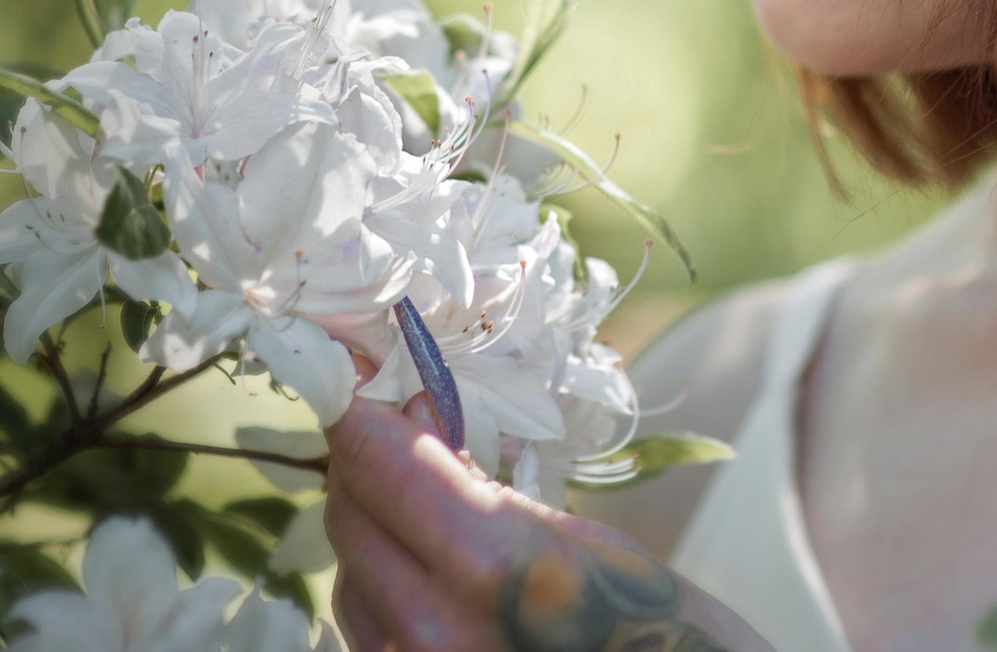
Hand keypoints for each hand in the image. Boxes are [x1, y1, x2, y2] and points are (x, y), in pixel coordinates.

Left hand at [324, 392, 769, 651]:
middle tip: (401, 422)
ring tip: (425, 498)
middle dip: (369, 458)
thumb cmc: (649, 618)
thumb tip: (409, 411)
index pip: (379, 458)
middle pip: (351, 510)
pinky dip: (380, 579)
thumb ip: (481, 480)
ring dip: (373, 520)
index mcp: (489, 563)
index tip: (359, 370)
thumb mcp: (579, 534)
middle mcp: (430, 628)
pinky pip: (361, 621)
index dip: (362, 405)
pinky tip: (426, 564)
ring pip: (348, 566)